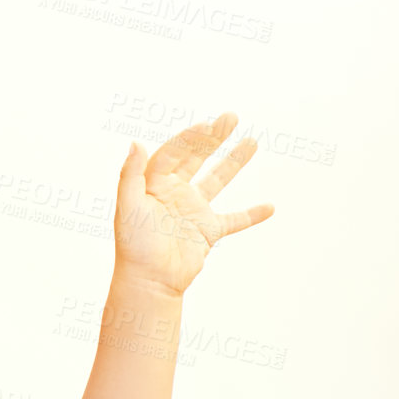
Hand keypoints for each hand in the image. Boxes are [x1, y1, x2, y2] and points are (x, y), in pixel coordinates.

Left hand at [113, 112, 273, 295]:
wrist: (149, 281)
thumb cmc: (134, 245)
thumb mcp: (128, 206)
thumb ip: (130, 175)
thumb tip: (136, 142)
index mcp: (153, 185)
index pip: (172, 154)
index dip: (188, 139)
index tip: (206, 126)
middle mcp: (173, 193)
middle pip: (195, 158)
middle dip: (212, 138)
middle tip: (231, 116)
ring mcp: (193, 211)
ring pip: (217, 180)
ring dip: (233, 162)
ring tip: (252, 141)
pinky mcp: (207, 231)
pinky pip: (234, 220)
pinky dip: (251, 215)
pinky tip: (270, 207)